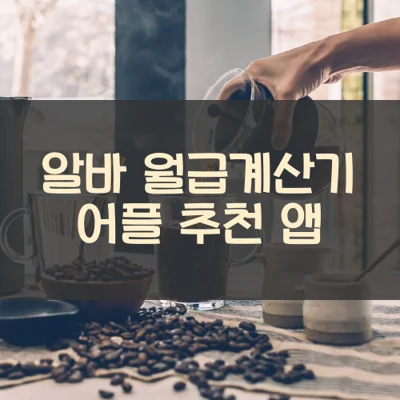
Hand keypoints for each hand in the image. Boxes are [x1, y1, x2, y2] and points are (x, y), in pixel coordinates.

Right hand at [219, 40, 334, 149]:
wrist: (331, 57)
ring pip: (257, 97)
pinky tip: (271, 121)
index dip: (222, 104)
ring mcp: (273, 79)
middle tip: (235, 128)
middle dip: (238, 111)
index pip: (229, 89)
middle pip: (241, 95)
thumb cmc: (306, 67)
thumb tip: (277, 144)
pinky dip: (268, 110)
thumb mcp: (289, 97)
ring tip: (251, 128)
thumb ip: (282, 122)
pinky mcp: (285, 83)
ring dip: (254, 111)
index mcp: (253, 73)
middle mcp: (260, 74)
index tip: (219, 119)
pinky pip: (271, 99)